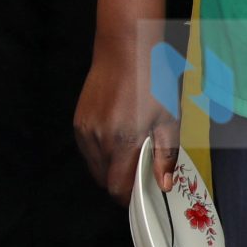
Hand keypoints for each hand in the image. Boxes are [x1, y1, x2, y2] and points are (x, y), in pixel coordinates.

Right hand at [75, 37, 176, 203]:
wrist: (124, 51)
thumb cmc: (151, 82)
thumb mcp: (169, 120)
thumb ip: (165, 156)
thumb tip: (163, 185)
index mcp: (122, 142)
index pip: (117, 187)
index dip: (129, 196)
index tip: (140, 193)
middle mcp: (99, 139)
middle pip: (104, 179)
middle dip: (120, 182)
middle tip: (138, 169)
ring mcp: (85, 129)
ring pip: (93, 165)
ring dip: (108, 167)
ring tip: (126, 150)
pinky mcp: (78, 121)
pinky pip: (86, 150)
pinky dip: (98, 153)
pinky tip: (114, 138)